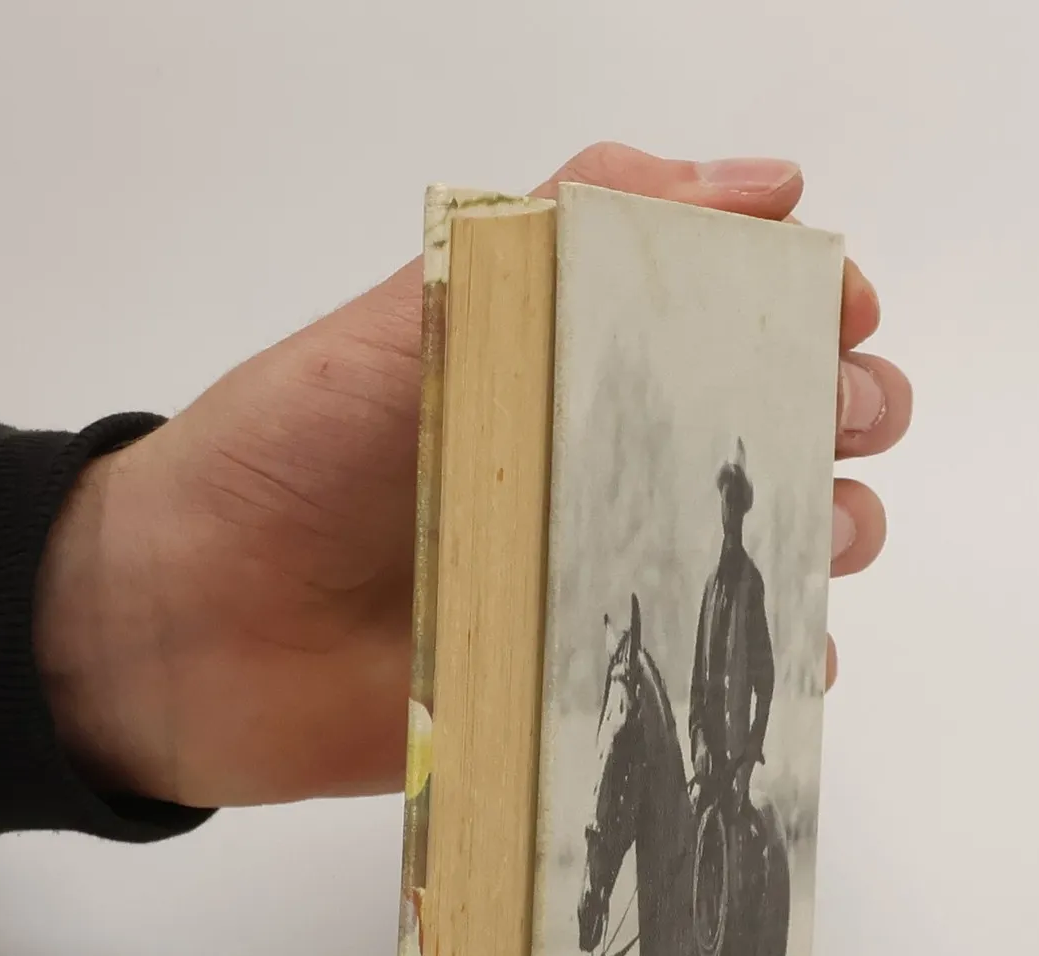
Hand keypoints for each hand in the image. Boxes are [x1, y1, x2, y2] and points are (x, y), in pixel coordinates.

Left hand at [35, 143, 911, 808]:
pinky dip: (778, 674)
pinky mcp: (589, 687)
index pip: (740, 315)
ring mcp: (606, 578)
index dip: (812, 303)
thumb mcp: (425, 307)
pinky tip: (788, 656)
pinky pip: (717, 688)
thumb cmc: (294, 450)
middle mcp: (609, 464)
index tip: (836, 310)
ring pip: (774, 553)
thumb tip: (758, 184)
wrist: (192, 625)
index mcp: (578, 358)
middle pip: (785, 428)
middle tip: (830, 417)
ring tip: (818, 532)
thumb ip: (571, 228)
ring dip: (830, 532)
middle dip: (846, 410)